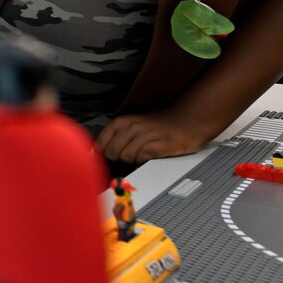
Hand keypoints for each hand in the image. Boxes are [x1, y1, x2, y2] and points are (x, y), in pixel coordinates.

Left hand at [96, 110, 212, 164]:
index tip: (102, 161)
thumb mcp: (132, 125)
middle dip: (116, 160)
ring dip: (132, 162)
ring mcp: (146, 135)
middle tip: (127, 158)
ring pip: (126, 157)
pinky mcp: (160, 144)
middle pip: (111, 153)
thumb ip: (114, 137)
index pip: (100, 143)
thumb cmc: (158, 125)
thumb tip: (95, 152)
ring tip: (141, 156)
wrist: (187, 120)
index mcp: (121, 122)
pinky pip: (142, 158)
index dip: (100, 154)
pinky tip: (150, 157)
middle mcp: (132, 127)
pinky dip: (143, 161)